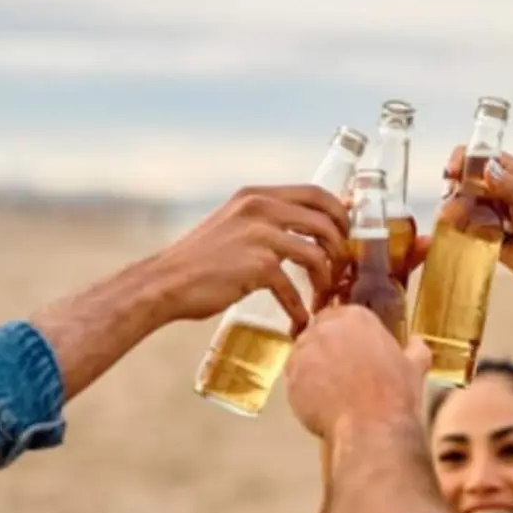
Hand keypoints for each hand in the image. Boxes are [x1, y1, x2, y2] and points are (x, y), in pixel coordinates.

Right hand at [144, 185, 349, 330]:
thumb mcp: (235, 224)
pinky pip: (293, 287)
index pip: (317, 192)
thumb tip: (304, 228)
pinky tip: (298, 321)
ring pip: (317, 253)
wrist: (164, 283)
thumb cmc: (200, 260)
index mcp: (257, 195)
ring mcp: (259, 235)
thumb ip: (266, 221)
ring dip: (326, 279)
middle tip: (341, 269)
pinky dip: (299, 308)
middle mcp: (260, 207)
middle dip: (342, 247)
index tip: (348, 233)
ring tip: (322, 295)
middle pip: (325, 220)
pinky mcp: (257, 265)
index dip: (341, 213)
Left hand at [285, 305, 431, 438]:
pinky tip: (321, 405)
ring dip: (313, 369)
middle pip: (318, 333)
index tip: (351, 351)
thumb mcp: (414, 366)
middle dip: (326, 349)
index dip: (344, 336)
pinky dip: (304, 390)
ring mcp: (304, 352)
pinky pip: (294, 380)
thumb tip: (416, 340)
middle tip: (340, 372)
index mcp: (356, 317)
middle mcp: (326, 328)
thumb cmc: (395, 393)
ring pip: (303, 356)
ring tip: (330, 391)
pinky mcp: (291, 378)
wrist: (372, 426)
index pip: (339, 315)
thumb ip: (415, 348)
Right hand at [443, 147, 512, 289]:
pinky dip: (456, 221)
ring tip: (451, 214)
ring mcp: (490, 207)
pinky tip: (453, 226)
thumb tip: (487, 167)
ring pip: (463, 197)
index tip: (452, 172)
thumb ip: (508, 187)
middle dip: (456, 184)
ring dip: (454, 204)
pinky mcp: (483, 227)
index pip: (485, 155)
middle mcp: (500, 187)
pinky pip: (464, 219)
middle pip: (469, 175)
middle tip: (451, 197)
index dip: (465, 158)